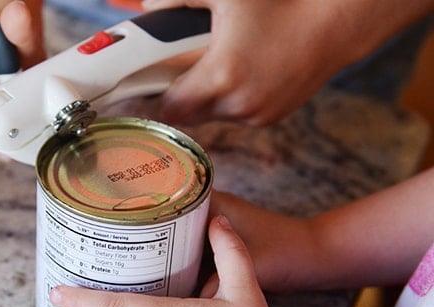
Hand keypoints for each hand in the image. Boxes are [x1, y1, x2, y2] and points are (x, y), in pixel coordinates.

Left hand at [141, 0, 358, 125]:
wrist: (334, 21)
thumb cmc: (282, 4)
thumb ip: (176, 0)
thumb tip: (149, 6)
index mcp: (221, 76)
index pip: (170, 109)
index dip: (159, 96)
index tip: (155, 82)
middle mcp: (238, 104)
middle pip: (190, 116)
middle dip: (184, 96)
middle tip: (186, 70)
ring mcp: (257, 114)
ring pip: (214, 117)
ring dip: (209, 99)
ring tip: (223, 66)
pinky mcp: (272, 118)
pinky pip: (238, 116)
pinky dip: (234, 101)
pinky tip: (245, 74)